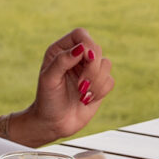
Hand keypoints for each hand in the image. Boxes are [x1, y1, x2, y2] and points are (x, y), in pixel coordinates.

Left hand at [10, 29, 113, 144]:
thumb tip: (81, 48)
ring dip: (96, 82)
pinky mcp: (99, 83)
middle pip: (97, 48)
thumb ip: (62, 61)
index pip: (81, 34)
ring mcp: (89, 69)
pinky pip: (110, 81)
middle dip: (92, 69)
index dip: (87, 45)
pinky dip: (100, 91)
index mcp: (61, 50)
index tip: (86, 59)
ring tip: (82, 94)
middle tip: (81, 85)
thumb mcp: (49, 79)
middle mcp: (77, 56)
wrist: (54, 123)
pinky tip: (87, 99)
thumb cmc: (47, 100)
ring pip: (106, 64)